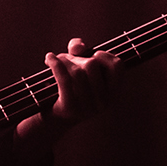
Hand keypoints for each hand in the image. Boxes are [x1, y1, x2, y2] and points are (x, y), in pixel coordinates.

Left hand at [14, 37, 118, 161]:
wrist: (53, 119)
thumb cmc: (69, 89)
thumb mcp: (79, 69)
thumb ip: (80, 52)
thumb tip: (78, 46)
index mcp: (113, 94)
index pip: (118, 67)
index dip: (106, 55)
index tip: (94, 54)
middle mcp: (104, 103)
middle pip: (92, 65)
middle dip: (77, 57)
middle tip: (66, 59)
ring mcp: (87, 108)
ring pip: (77, 71)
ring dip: (64, 60)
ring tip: (56, 61)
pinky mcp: (70, 109)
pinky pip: (64, 79)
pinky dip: (55, 64)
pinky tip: (48, 58)